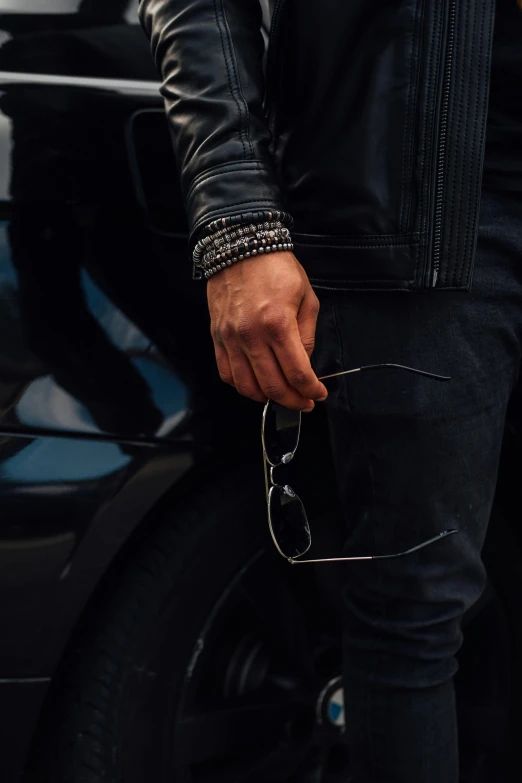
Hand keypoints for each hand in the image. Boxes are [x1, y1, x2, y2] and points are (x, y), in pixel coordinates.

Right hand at [207, 250, 327, 410]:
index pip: (297, 373)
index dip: (311, 390)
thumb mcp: (306, 298)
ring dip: (267, 398)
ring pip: (247, 387)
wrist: (240, 247)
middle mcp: (251, 336)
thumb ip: (307, 335)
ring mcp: (231, 339)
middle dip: (293, 401)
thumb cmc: (276, 269)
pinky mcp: (217, 337)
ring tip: (280, 395)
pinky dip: (242, 386)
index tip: (318, 394)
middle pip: (272, 386)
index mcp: (278, 324)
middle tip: (304, 402)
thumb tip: (304, 364)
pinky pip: (227, 374)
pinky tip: (256, 384)